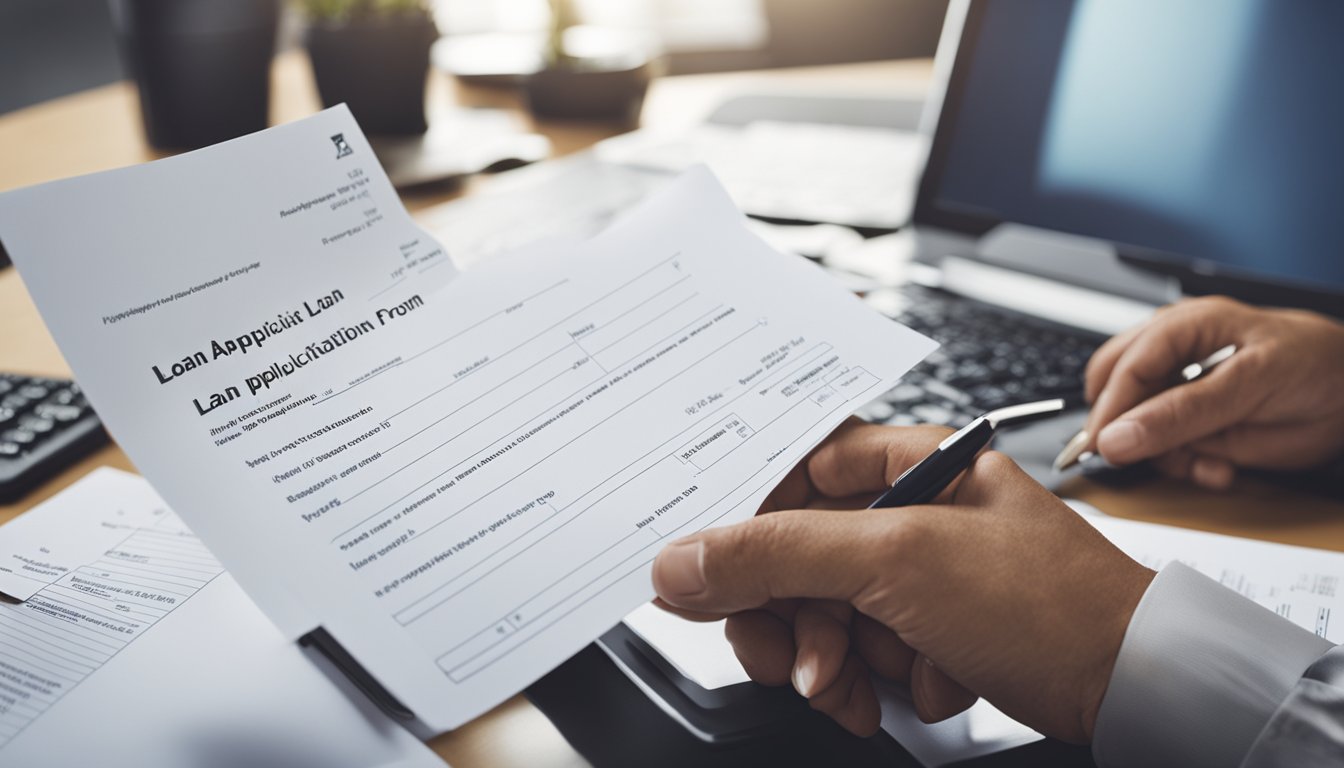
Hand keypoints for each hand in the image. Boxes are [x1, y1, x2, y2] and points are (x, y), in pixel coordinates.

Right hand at [652, 421, 1153, 742]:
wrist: (1136, 689)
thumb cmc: (1053, 602)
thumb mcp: (898, 562)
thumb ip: (777, 554)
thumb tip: (682, 559)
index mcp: (906, 461)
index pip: (787, 471)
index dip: (739, 520)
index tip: (702, 568)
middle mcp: (907, 511)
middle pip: (792, 553)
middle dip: (785, 614)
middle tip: (785, 653)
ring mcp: (916, 574)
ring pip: (817, 611)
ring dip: (824, 659)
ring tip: (852, 685)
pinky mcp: (926, 627)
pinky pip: (854, 650)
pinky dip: (860, 682)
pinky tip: (891, 695)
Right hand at [1084, 296, 1343, 488]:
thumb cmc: (1316, 369)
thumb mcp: (1249, 387)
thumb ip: (1181, 414)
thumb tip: (1116, 438)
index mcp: (1187, 326)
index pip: (1126, 367)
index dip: (1110, 410)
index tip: (1104, 449)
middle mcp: (1176, 352)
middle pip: (1115, 388)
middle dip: (1127, 429)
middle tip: (1137, 459)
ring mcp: (1185, 387)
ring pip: (1137, 422)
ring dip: (1164, 453)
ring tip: (1204, 465)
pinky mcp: (1197, 419)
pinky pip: (1169, 447)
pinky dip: (1187, 465)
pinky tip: (1217, 468)